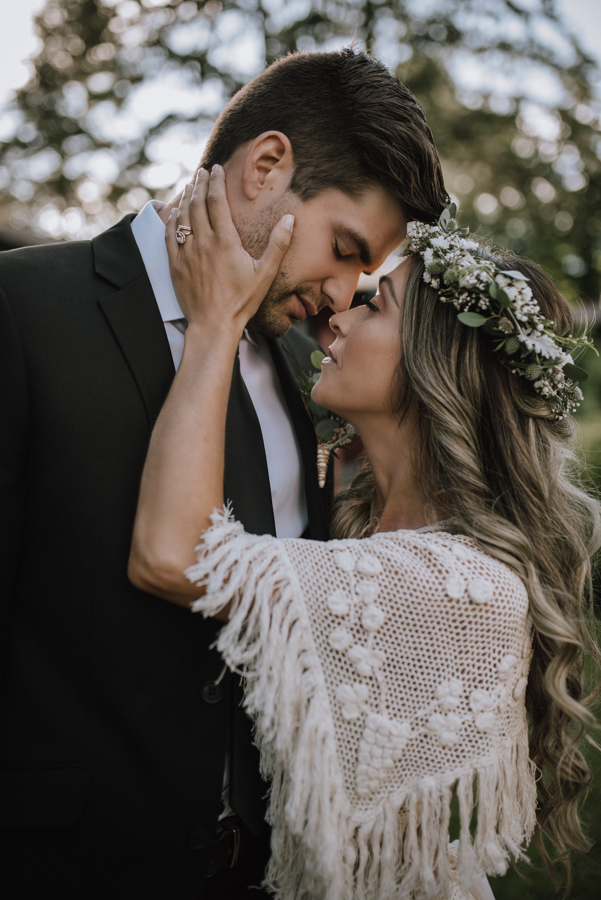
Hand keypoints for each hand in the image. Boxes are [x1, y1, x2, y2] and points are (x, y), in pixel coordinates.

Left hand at [165, 165, 294, 337]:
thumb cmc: (242, 301)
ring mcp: (187, 253)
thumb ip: (278, 244)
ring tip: (189, 185)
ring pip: (182, 216)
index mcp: (225, 241)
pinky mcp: (175, 265)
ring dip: (185, 197)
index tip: (216, 169)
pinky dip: (171, 218)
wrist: (214, 325)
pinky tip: (174, 211)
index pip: (217, 200)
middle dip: (199, 183)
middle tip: (202, 172)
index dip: (216, 181)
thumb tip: (290, 219)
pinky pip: (169, 235)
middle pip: (197, 203)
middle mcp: (203, 242)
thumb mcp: (265, 274)